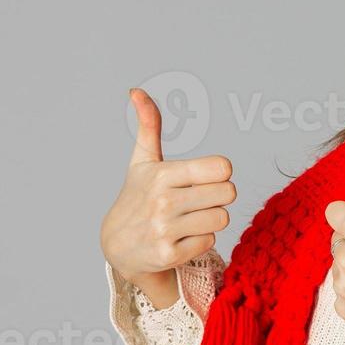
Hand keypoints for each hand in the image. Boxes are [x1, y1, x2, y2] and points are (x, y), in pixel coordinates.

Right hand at [100, 87, 235, 284]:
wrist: (117, 246)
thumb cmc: (137, 197)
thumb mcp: (142, 161)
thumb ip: (148, 125)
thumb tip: (136, 90)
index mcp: (162, 175)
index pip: (222, 168)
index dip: (219, 172)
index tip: (204, 177)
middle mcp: (163, 202)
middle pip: (228, 193)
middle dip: (218, 196)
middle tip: (199, 199)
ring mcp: (165, 230)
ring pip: (222, 218)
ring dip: (211, 218)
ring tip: (190, 218)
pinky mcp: (169, 255)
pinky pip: (210, 241)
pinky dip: (201, 239)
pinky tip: (182, 236)